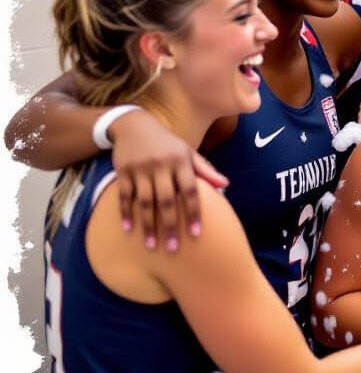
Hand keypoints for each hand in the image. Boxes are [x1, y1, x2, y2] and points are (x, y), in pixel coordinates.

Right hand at [109, 110, 228, 250]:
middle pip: (167, 200)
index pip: (190, 191)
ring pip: (145, 201)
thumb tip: (226, 185)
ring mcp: (141, 168)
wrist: (134, 124)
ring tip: (151, 245)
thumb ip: (206, 170)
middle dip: (170, 225)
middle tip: (172, 248)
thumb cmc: (167, 143)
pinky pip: (125, 195)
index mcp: (181, 161)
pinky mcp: (123, 171)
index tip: (196, 234)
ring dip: (148, 225)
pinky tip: (129, 229)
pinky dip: (126, 212)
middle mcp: (162, 165)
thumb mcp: (188, 152)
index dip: (194, 212)